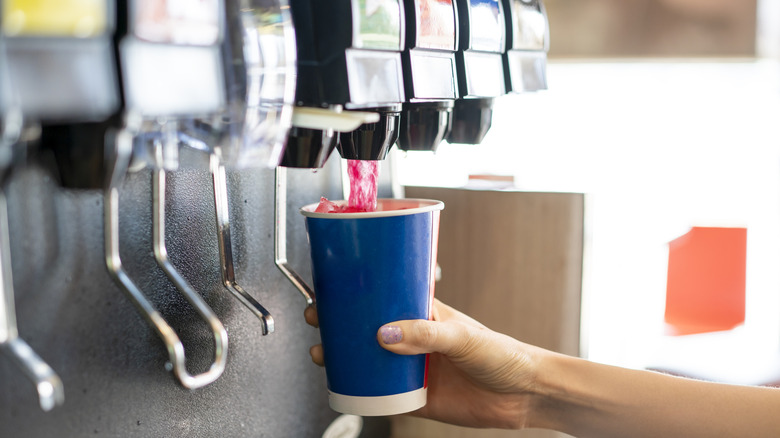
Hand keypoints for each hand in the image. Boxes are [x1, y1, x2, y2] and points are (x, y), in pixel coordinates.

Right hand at [305, 299, 540, 428]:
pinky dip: (361, 392)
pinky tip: (347, 388)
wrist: (524, 395)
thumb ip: (427, 334)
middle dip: (340, 324)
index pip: (384, 297)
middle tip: (318, 320)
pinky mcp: (415, 397)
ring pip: (368, 361)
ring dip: (344, 358)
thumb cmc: (504, 354)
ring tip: (323, 355)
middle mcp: (414, 338)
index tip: (333, 289)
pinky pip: (380, 395)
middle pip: (367, 328)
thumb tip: (386, 334)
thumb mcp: (464, 337)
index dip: (357, 293)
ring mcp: (412, 368)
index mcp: (425, 314)